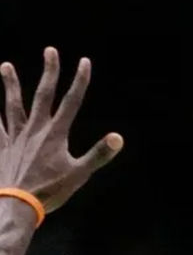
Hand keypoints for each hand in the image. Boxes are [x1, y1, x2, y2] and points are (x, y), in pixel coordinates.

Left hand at [0, 47, 122, 212]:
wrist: (16, 203)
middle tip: (50, 50)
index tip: (84, 61)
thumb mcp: (79, 174)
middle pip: (42, 95)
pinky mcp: (3, 147)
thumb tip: (118, 137)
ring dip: (11, 84)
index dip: (79, 81)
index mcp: (55, 134)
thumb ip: (98, 154)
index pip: (71, 102)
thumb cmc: (50, 190)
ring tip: (6, 66)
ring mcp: (16, 137)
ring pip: (13, 104)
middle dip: (49, 72)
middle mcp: (35, 129)